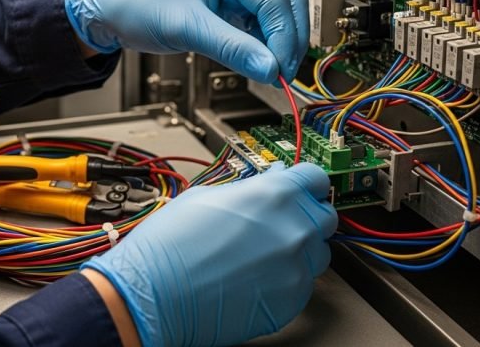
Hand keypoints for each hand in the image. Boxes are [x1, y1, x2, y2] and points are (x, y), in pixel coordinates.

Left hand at [64, 0, 308, 82]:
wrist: (109, 10)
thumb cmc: (136, 3)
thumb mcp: (186, 28)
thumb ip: (231, 49)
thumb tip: (269, 69)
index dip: (283, 35)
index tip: (280, 68)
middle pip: (286, 1)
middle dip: (289, 38)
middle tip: (284, 74)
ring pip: (276, 14)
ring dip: (279, 42)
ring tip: (272, 72)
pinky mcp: (229, 5)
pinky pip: (259, 24)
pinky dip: (264, 44)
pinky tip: (259, 61)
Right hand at [82, 163, 336, 346]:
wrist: (155, 293)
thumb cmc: (169, 245)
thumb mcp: (204, 196)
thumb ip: (247, 189)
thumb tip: (263, 186)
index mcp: (273, 194)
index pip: (315, 178)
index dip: (306, 183)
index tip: (300, 188)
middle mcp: (294, 229)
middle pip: (325, 216)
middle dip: (305, 216)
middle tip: (278, 223)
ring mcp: (296, 268)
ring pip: (317, 254)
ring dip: (298, 250)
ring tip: (261, 256)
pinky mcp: (291, 301)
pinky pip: (302, 285)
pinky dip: (285, 281)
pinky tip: (254, 278)